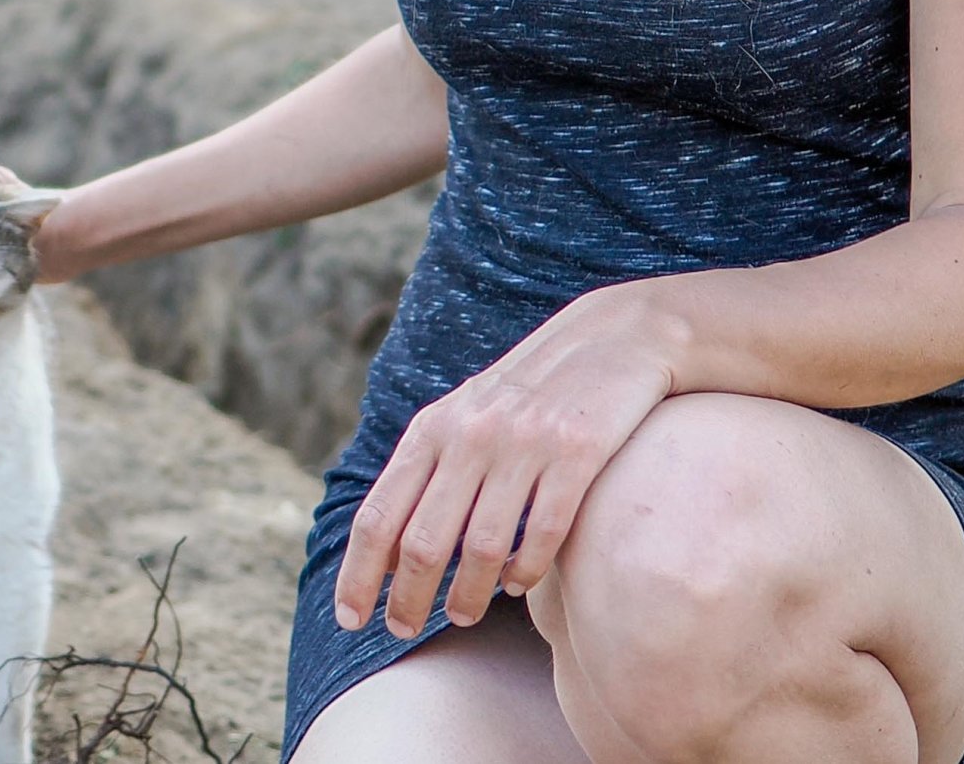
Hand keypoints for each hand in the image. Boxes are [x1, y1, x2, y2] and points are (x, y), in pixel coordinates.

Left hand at [334, 282, 677, 638]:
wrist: (615, 335)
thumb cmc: (531, 387)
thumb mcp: (467, 411)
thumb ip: (428, 466)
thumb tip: (383, 550)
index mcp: (436, 423)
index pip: (380, 513)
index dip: (357, 573)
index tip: (348, 618)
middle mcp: (473, 433)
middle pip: (423, 542)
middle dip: (406, 599)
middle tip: (402, 629)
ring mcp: (526, 443)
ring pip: (481, 549)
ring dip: (466, 596)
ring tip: (462, 615)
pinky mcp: (579, 452)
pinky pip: (542, 534)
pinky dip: (525, 571)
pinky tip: (517, 584)